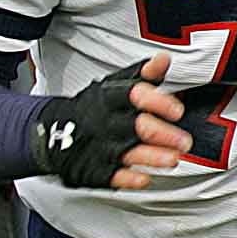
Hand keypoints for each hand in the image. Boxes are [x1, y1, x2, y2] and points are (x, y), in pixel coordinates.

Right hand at [29, 54, 191, 190]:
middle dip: (161, 134)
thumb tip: (163, 59)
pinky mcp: (93, 169)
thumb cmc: (94, 108)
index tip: (177, 110)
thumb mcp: (115, 85)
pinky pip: (110, 175)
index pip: (133, 94)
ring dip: (151, 157)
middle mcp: (105, 122)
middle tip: (183, 141)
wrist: (53, 133)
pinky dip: (127, 178)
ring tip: (172, 159)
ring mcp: (99, 147)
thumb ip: (142, 75)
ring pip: (127, 152)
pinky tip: (143, 178)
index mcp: (109, 98)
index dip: (156, 102)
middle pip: (134, 126)